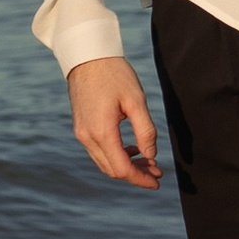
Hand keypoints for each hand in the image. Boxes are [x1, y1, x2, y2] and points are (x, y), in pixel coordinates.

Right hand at [68, 55, 160, 184]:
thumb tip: (151, 155)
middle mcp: (87, 137)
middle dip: (136, 174)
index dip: (141, 179)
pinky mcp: (80, 127)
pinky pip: (98, 151)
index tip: (157, 182)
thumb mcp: (136, 100)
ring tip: (148, 160)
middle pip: (112, 169)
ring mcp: (81, 133)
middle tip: (157, 170)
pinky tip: (131, 148)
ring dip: (126, 165)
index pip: (122, 168)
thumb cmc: (114, 74)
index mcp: (102, 132)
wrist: (87, 56)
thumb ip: (145, 130)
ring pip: (104, 162)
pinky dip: (115, 155)